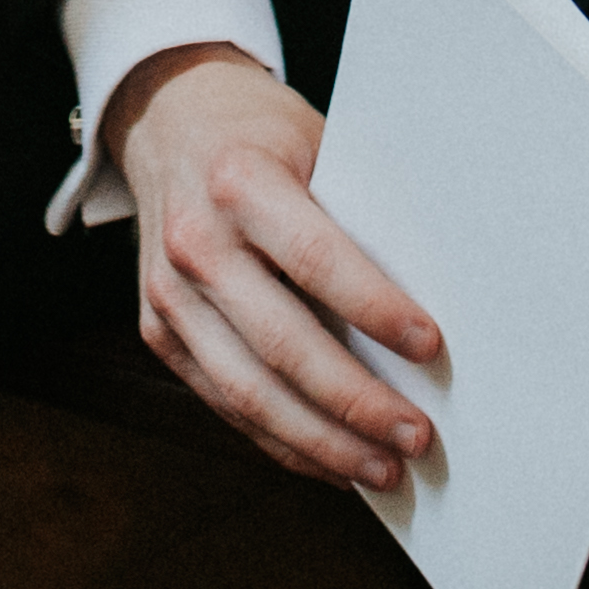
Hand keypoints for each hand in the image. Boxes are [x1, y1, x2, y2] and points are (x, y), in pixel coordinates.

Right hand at [109, 47, 444, 490]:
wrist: (170, 120)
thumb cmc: (262, 134)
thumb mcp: (316, 145)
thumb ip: (355, 216)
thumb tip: (424, 306)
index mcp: (240, 181)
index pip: (316, 258)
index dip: (375, 308)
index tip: (431, 346)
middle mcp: (195, 242)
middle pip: (282, 345)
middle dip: (356, 403)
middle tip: (416, 437)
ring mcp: (169, 294)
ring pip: (250, 392)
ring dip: (322, 442)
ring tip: (383, 468)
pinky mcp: (158, 332)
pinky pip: (225, 401)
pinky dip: (281, 440)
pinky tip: (330, 461)